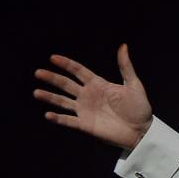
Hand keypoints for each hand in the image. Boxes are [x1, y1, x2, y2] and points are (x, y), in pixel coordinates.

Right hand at [33, 43, 152, 149]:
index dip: (66, 64)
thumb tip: (123, 46)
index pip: (78, 71)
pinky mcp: (86, 125)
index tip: (53, 58)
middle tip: (38, 72)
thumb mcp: (134, 85)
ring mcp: (85, 110)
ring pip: (63, 102)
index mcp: (98, 84)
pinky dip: (58, 118)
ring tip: (36, 92)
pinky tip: (48, 114)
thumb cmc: (139, 108)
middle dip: (52, 78)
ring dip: (50, 97)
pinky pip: (69, 121)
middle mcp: (88, 96)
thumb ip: (125, 67)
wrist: (142, 131)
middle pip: (66, 84)